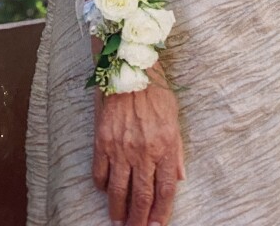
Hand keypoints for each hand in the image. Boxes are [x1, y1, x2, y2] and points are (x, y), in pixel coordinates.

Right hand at [93, 63, 184, 225]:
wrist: (129, 70)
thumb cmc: (155, 91)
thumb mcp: (174, 117)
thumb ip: (176, 149)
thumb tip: (180, 177)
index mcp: (164, 145)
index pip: (164, 188)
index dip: (162, 211)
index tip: (158, 225)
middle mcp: (142, 151)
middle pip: (142, 195)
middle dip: (140, 219)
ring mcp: (120, 149)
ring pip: (119, 191)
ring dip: (119, 210)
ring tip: (119, 220)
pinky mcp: (101, 143)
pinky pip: (100, 174)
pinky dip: (103, 187)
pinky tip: (106, 191)